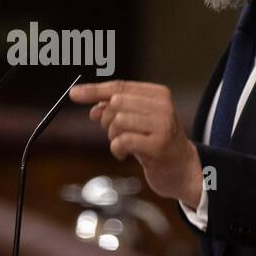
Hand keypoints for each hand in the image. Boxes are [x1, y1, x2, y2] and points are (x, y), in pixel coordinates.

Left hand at [69, 80, 202, 206]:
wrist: (182, 169)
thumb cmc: (156, 143)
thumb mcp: (137, 122)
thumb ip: (116, 111)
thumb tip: (93, 108)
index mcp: (158, 94)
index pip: (119, 87)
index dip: (94, 90)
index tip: (73, 94)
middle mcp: (163, 106)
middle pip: (116, 103)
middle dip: (106, 120)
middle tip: (114, 133)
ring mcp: (163, 125)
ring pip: (118, 121)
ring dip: (112, 137)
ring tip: (123, 146)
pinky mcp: (159, 145)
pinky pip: (122, 141)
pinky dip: (117, 149)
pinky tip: (124, 155)